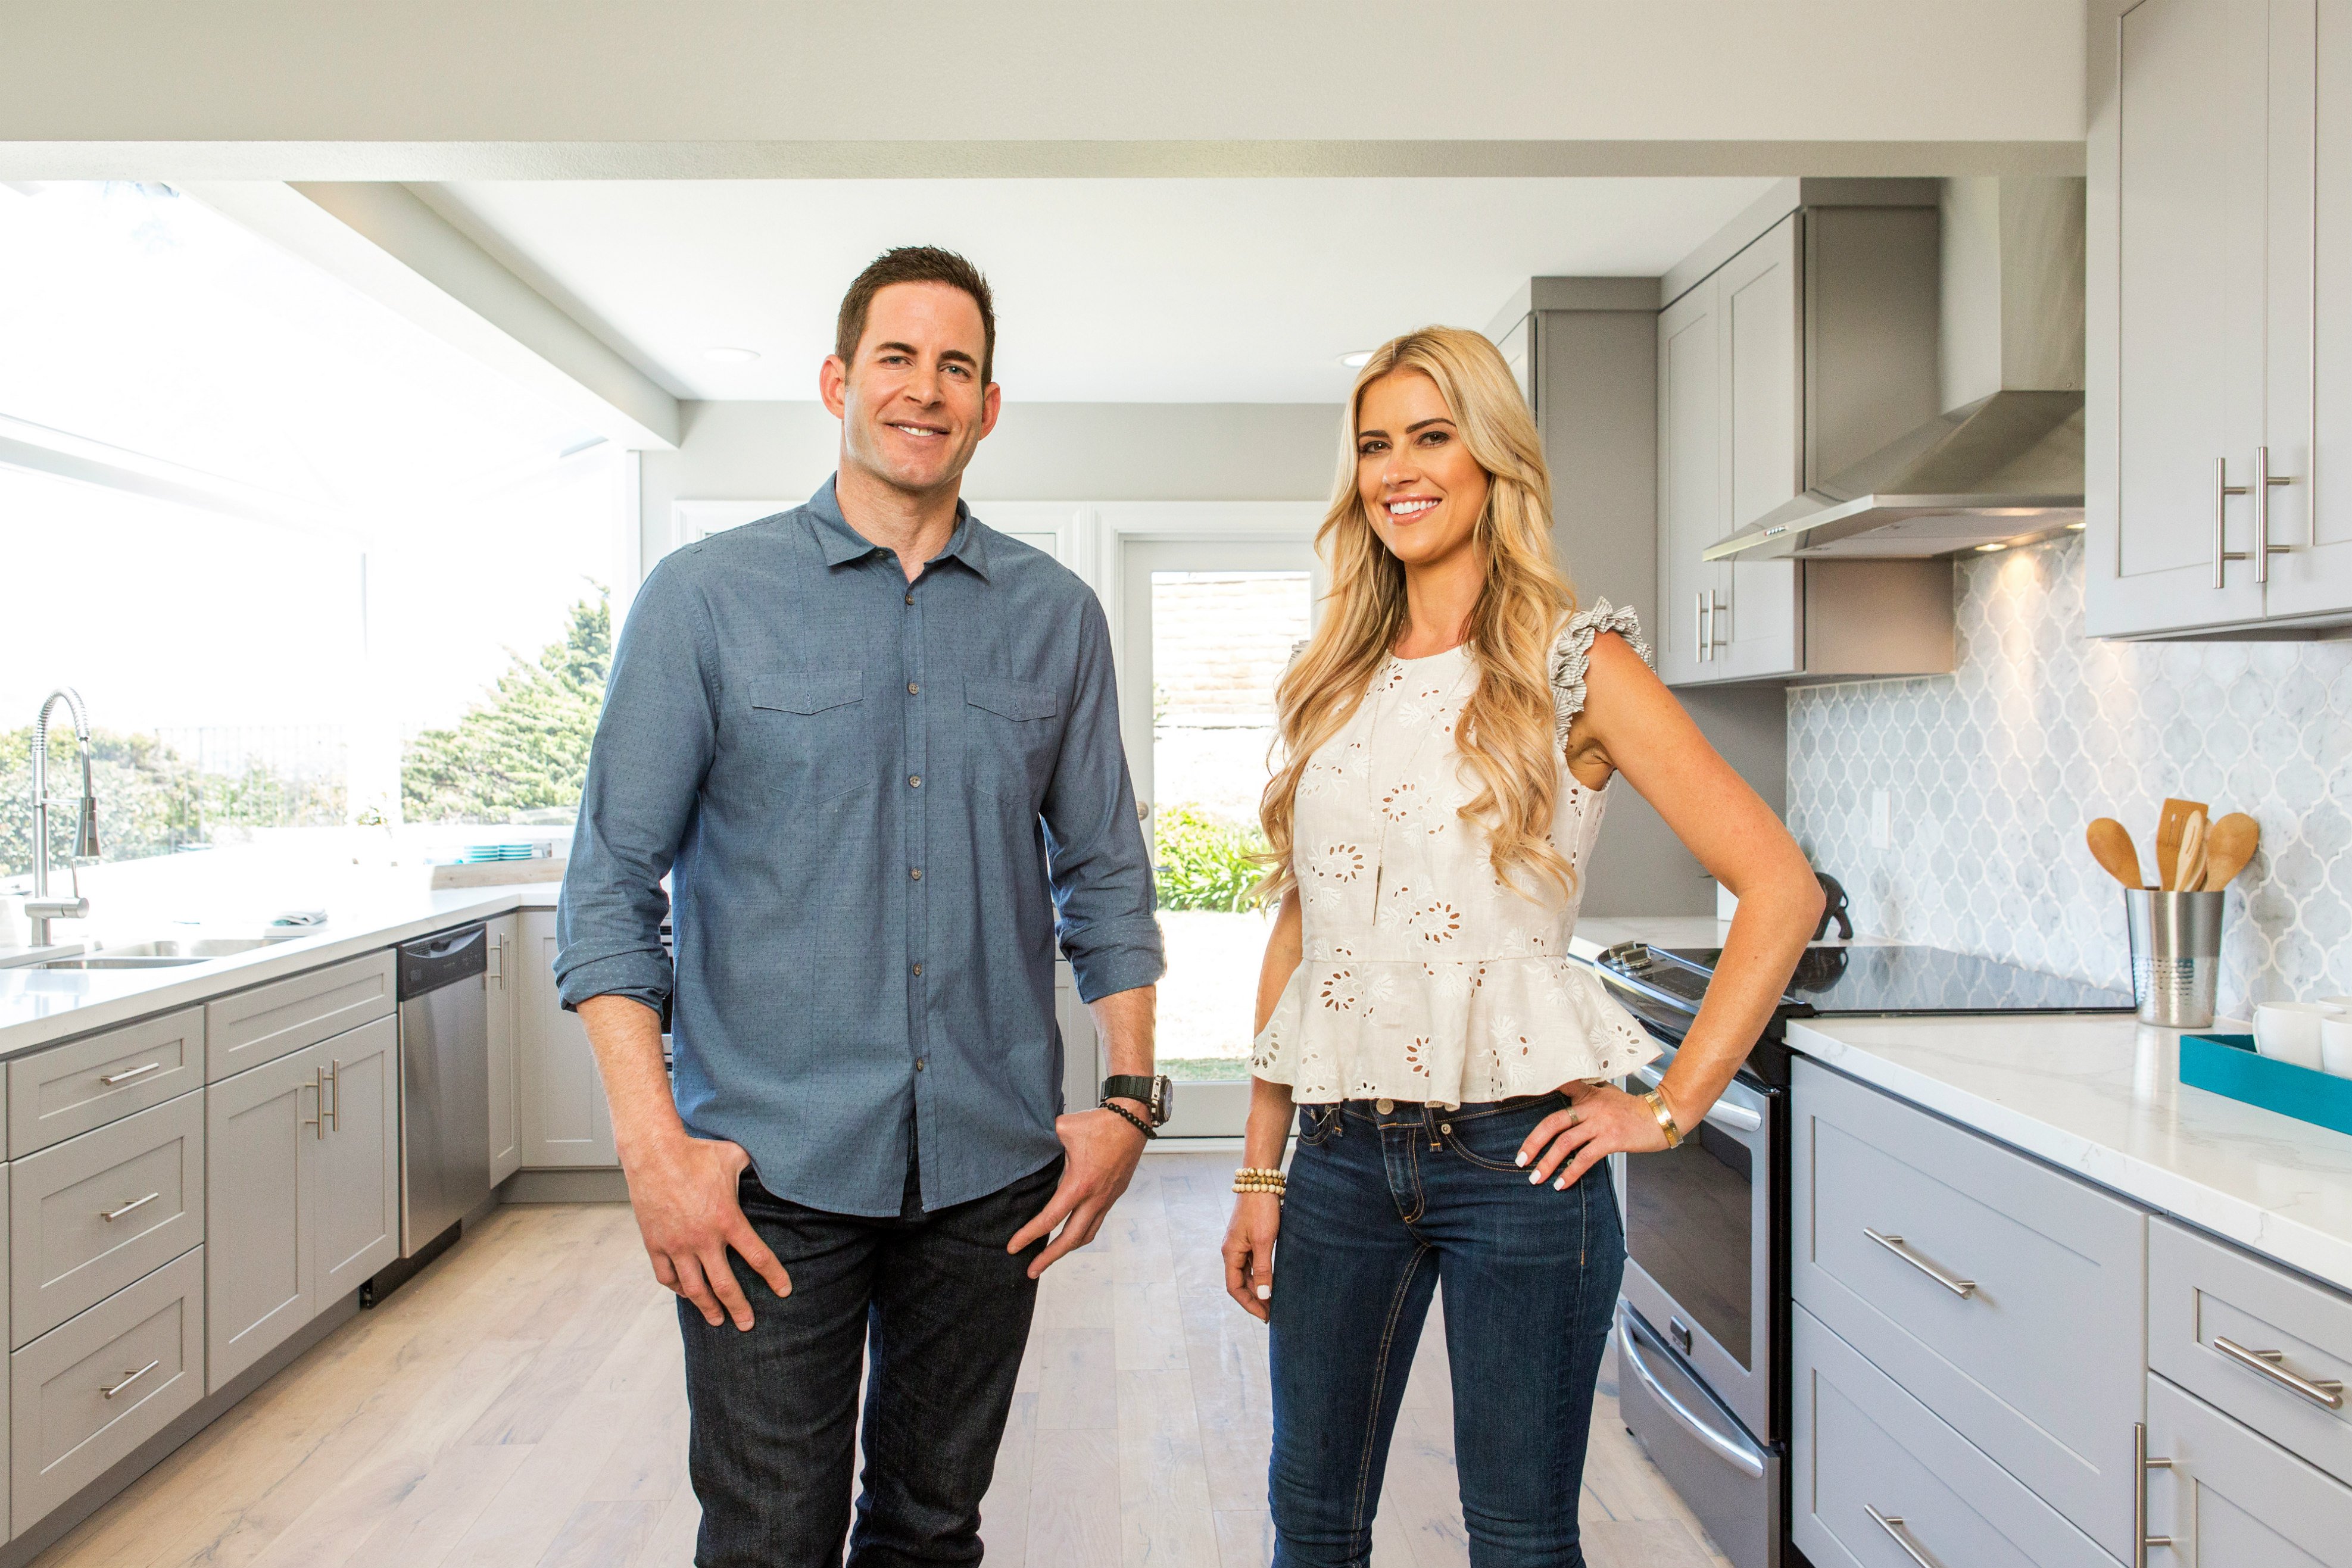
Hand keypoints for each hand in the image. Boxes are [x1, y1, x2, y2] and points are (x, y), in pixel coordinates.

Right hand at [620, 1130, 790, 1329]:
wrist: (653, 1152)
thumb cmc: (697, 1152)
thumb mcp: (735, 1156)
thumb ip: (755, 1167)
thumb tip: (776, 1163)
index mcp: (728, 1220)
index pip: (758, 1258)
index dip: (774, 1277)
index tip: (784, 1292)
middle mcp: (703, 1239)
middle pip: (725, 1285)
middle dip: (739, 1308)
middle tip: (747, 1324)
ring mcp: (677, 1244)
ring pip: (694, 1289)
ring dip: (707, 1307)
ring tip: (717, 1319)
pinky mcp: (655, 1243)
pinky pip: (666, 1276)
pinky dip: (678, 1288)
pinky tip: (686, 1292)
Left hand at [1007, 1106, 1147, 1277]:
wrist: (1132, 1121)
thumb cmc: (1098, 1123)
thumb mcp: (1062, 1128)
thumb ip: (1041, 1139)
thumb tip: (1021, 1141)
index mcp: (1079, 1184)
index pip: (1050, 1219)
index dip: (1029, 1235)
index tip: (1013, 1247)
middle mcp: (1095, 1197)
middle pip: (1070, 1239)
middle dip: (1049, 1258)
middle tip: (1031, 1271)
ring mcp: (1107, 1198)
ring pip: (1087, 1234)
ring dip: (1067, 1249)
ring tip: (1049, 1257)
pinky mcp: (1114, 1195)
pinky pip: (1096, 1221)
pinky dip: (1081, 1233)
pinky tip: (1070, 1233)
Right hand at [1221, 1193, 1281, 1321]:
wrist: (1261, 1180)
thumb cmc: (1261, 1209)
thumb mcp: (1263, 1241)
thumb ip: (1262, 1269)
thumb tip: (1262, 1296)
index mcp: (1230, 1253)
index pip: (1234, 1288)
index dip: (1249, 1304)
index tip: (1266, 1316)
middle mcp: (1232, 1250)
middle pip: (1240, 1282)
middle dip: (1255, 1299)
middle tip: (1273, 1312)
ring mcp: (1240, 1243)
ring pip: (1247, 1273)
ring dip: (1258, 1288)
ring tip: (1274, 1300)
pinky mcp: (1249, 1237)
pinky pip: (1252, 1262)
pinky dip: (1261, 1274)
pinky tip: (1273, 1279)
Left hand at [1515, 1081, 1671, 1190]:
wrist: (1662, 1115)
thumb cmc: (1633, 1109)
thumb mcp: (1607, 1095)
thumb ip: (1585, 1096)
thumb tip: (1562, 1106)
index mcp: (1587, 1092)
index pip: (1557, 1089)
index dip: (1535, 1094)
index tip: (1511, 1104)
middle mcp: (1590, 1105)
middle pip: (1553, 1122)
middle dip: (1533, 1142)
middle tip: (1520, 1159)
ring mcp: (1600, 1122)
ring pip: (1565, 1143)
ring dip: (1548, 1163)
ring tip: (1536, 1178)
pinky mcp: (1611, 1138)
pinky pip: (1585, 1157)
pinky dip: (1571, 1172)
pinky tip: (1562, 1184)